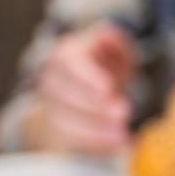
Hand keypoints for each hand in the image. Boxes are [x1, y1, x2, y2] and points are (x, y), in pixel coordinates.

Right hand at [24, 22, 133, 153]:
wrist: (90, 88)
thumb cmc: (106, 65)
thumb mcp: (116, 49)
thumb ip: (114, 41)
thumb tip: (106, 31)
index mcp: (65, 54)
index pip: (70, 65)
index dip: (88, 78)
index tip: (109, 88)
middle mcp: (52, 80)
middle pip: (65, 96)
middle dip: (95, 107)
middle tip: (123, 113)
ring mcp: (50, 107)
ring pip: (64, 121)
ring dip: (95, 130)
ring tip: (123, 134)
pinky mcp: (56, 130)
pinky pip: (70, 140)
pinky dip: (95, 144)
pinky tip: (118, 144)